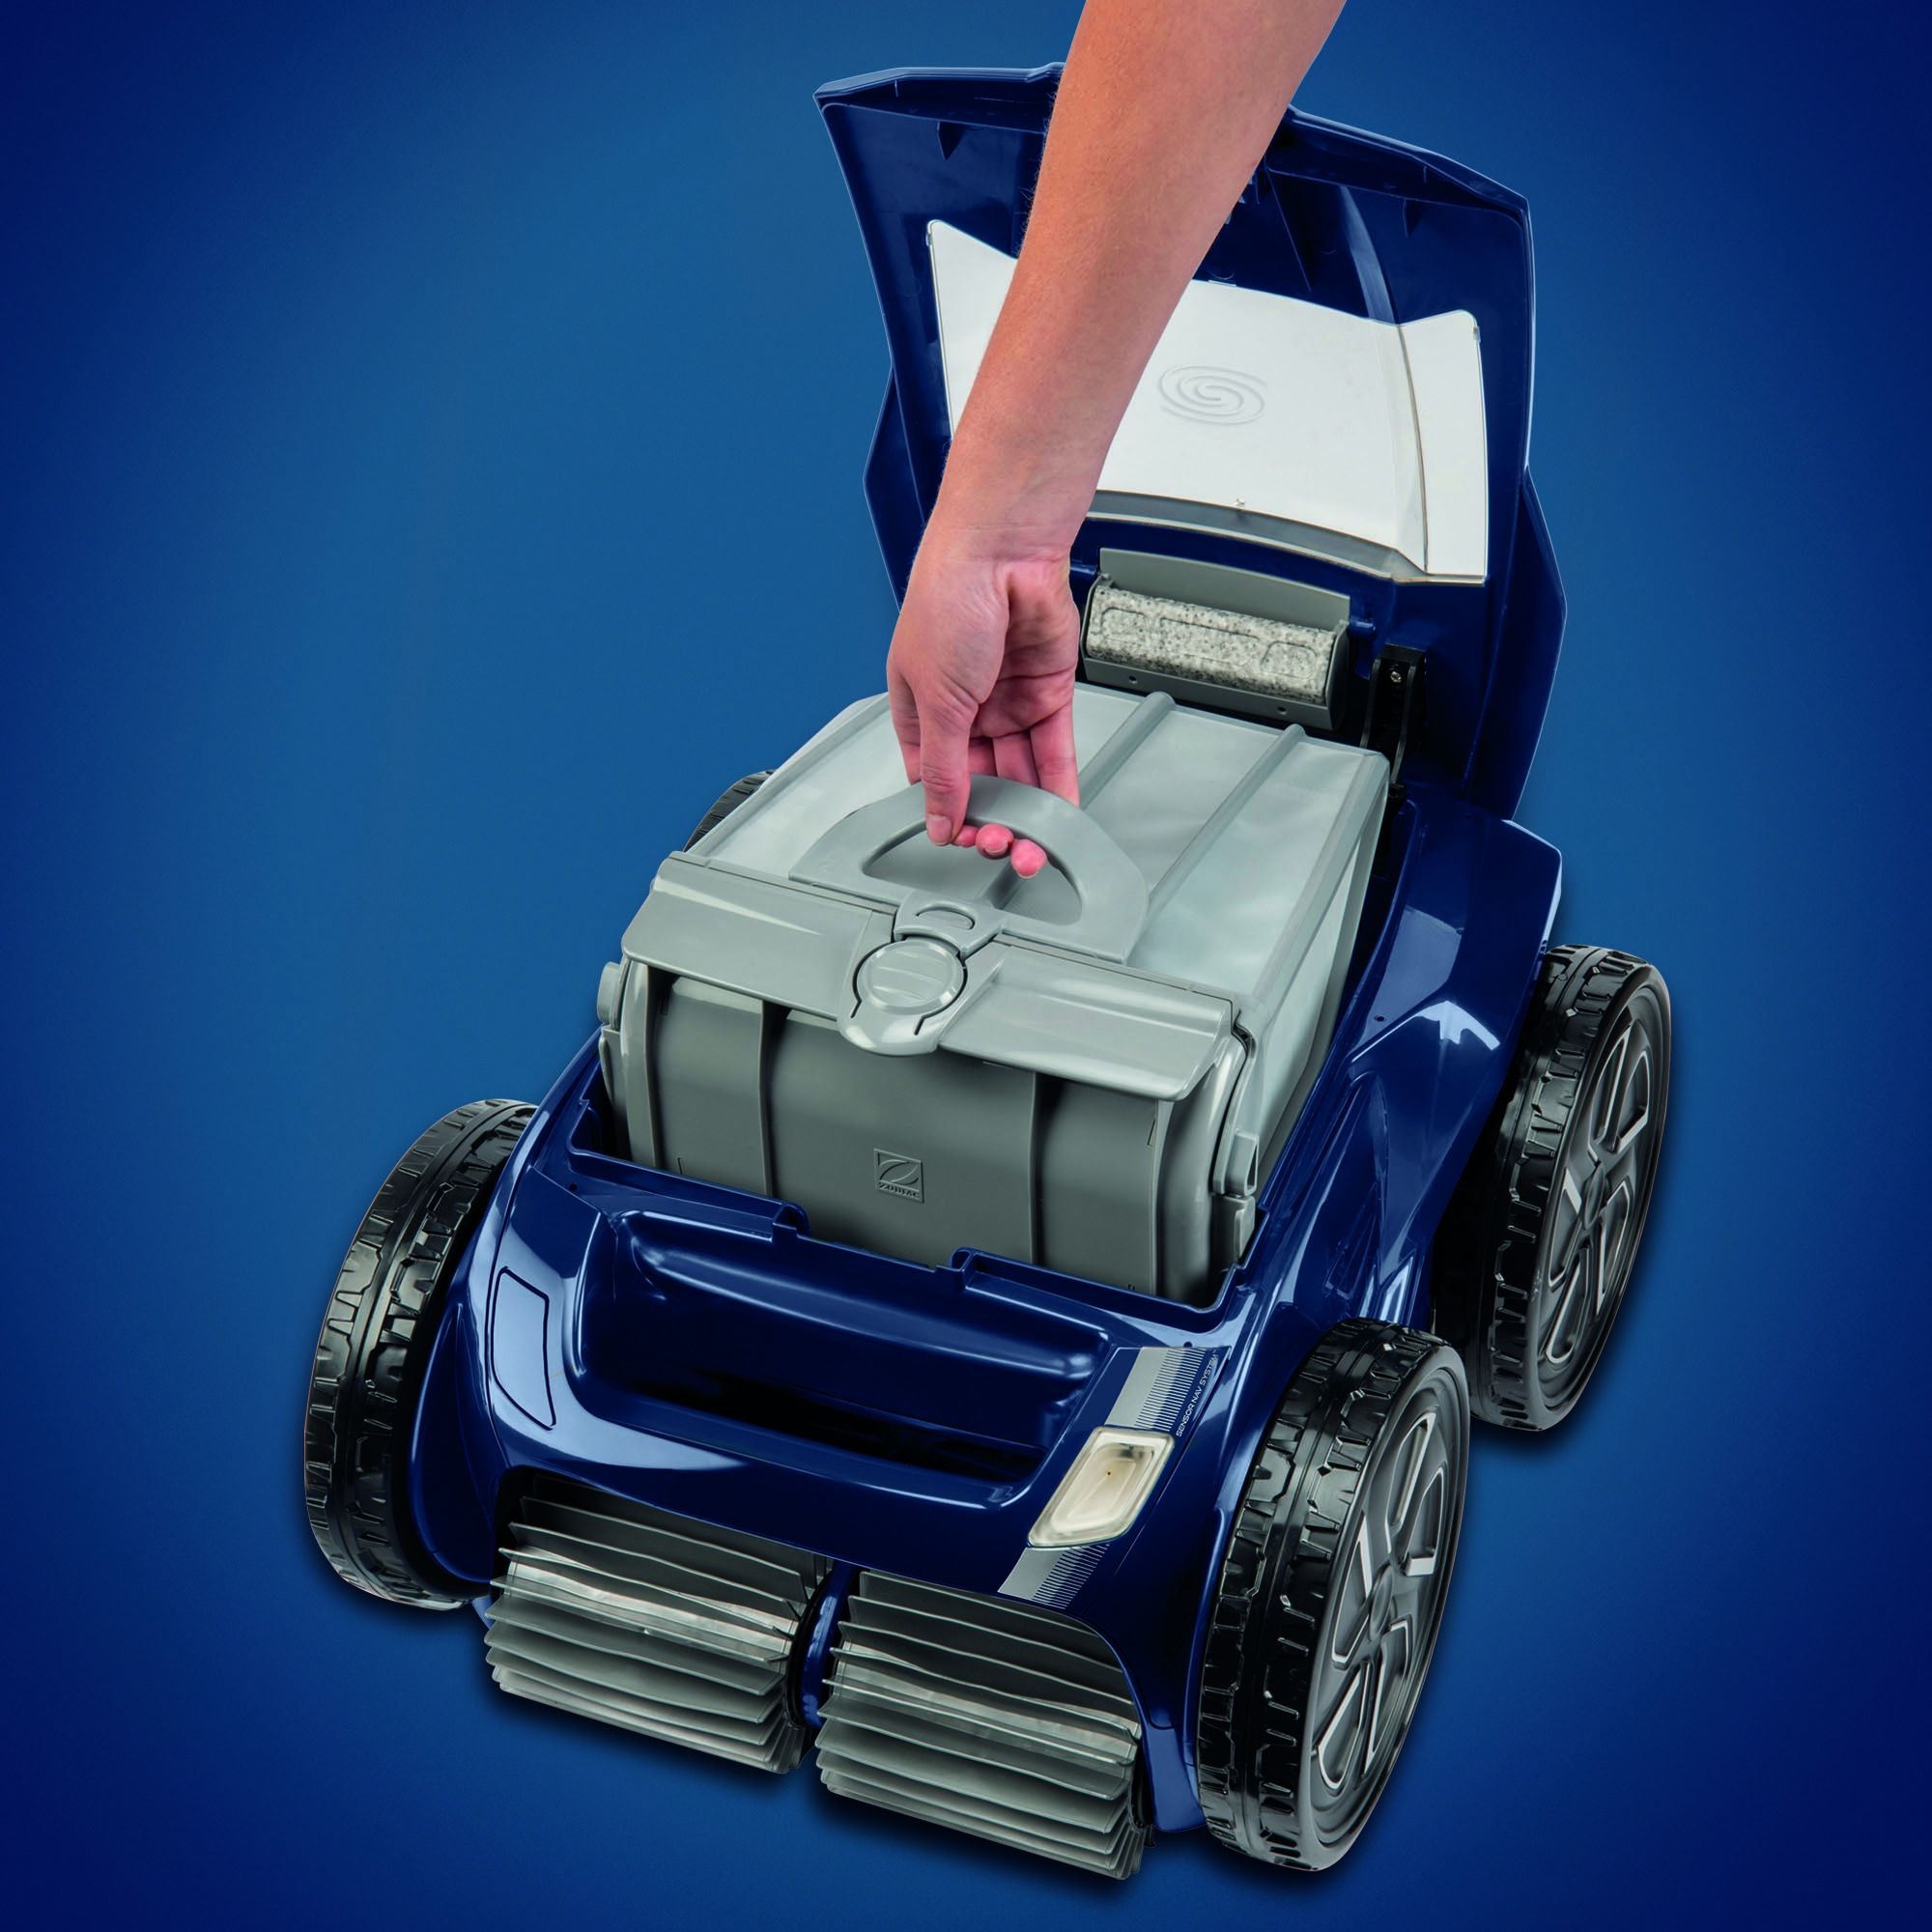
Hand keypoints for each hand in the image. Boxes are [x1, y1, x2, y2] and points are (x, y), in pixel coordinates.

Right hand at [885, 527, 1081, 872]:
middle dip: (990, 818)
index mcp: (922, 709)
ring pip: (1019, 773)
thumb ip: (943, 768)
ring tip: (1030, 843)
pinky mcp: (1047, 694)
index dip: (948, 813)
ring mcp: (1007, 702)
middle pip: (980, 781)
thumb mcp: (937, 700)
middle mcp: (965, 708)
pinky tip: (1058, 816)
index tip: (962, 841)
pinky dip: (1057, 785)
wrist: (1003, 552)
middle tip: (999, 844)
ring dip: (1026, 811)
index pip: (933, 779)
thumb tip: (938, 817)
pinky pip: (1053, 751)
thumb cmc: (949, 600)